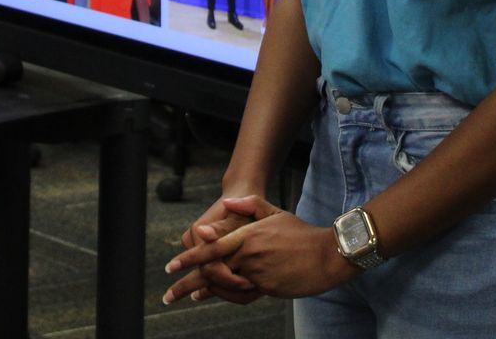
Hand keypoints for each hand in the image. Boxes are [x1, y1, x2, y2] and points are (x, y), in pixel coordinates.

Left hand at [166, 197, 355, 304]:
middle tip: (168, 294)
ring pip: (224, 285)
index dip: (189, 258)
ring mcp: (258, 273)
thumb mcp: (275, 212)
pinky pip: (240, 294)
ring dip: (204, 291)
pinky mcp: (267, 288)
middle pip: (211, 271)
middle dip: (187, 282)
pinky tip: (213, 295)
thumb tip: (228, 201)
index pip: (211, 247)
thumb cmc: (300, 233)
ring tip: (188, 295)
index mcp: (248, 234)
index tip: (171, 267)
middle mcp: (249, 254)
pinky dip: (225, 295)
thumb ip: (250, 205)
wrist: (327, 255)